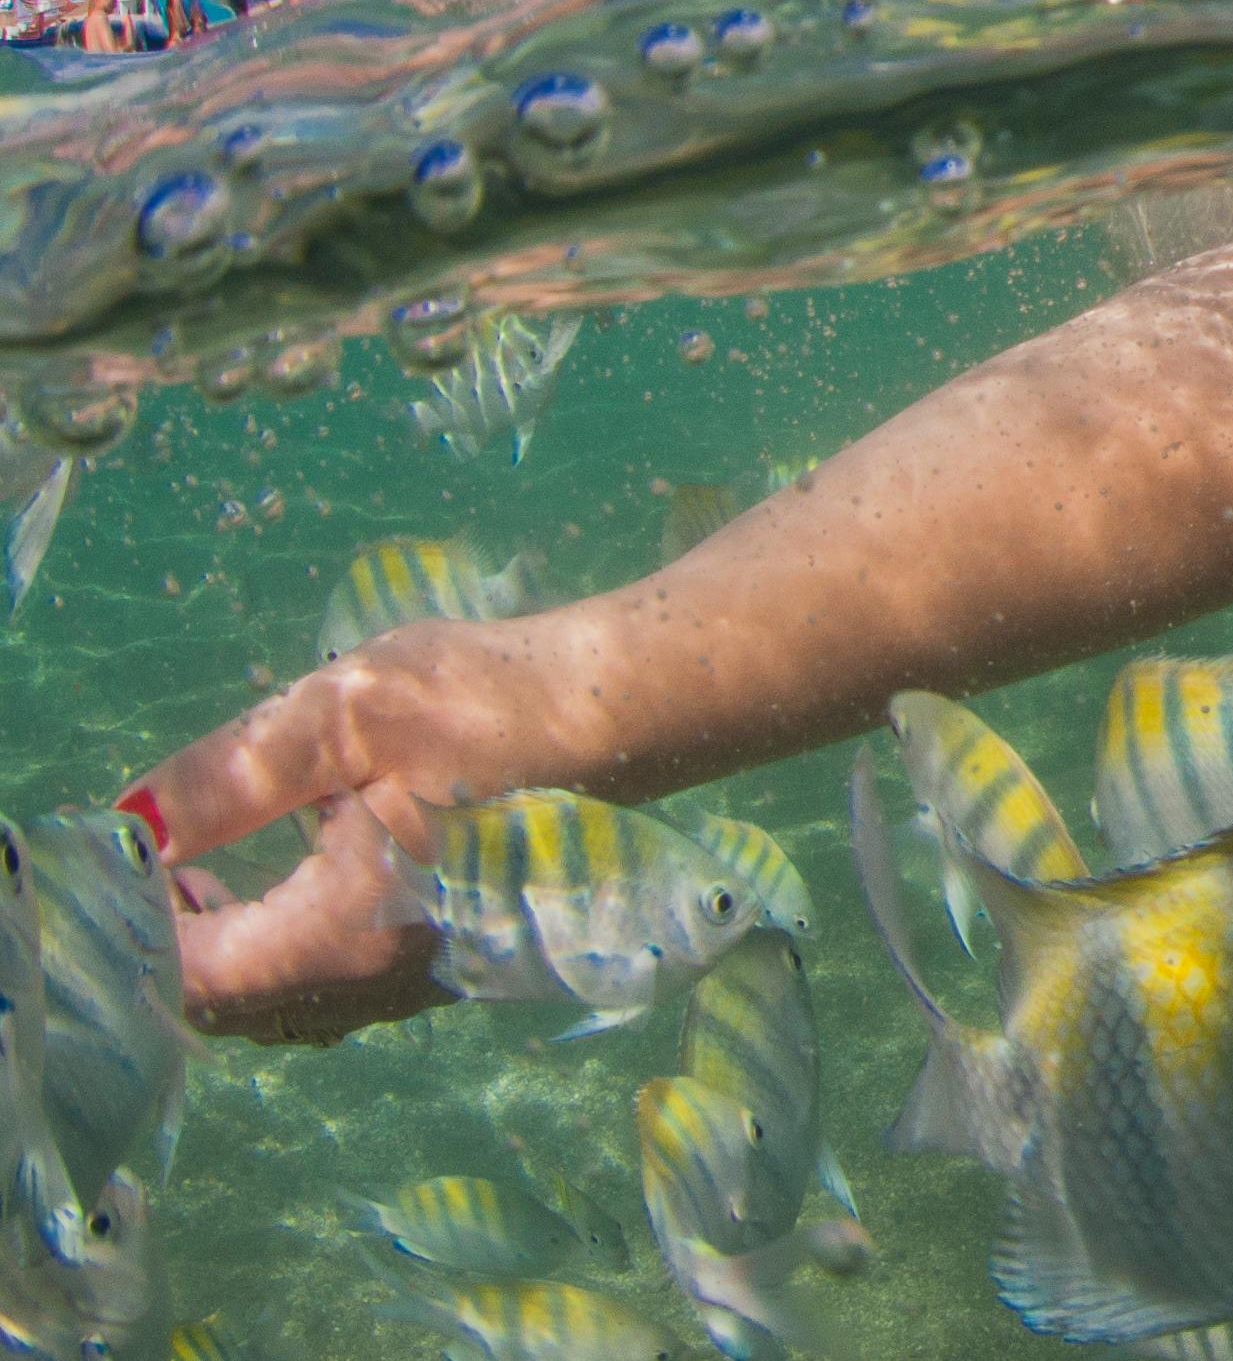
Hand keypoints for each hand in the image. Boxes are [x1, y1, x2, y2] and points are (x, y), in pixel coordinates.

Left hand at [120, 621, 538, 1043]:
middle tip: (157, 861)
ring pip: (281, 1007)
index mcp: (342, 936)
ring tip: (204, 872)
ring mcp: (420, 981)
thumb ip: (226, 777)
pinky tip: (294, 878)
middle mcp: (377, 984)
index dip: (132, 921)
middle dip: (171, 943)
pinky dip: (283, 953)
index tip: (125, 852)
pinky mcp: (450, 959)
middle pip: (226, 1009)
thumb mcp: (342, 716)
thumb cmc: (488, 707)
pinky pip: (334, 991)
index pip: (187, 974)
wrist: (623, 714)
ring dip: (226, 953)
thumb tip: (127, 826)